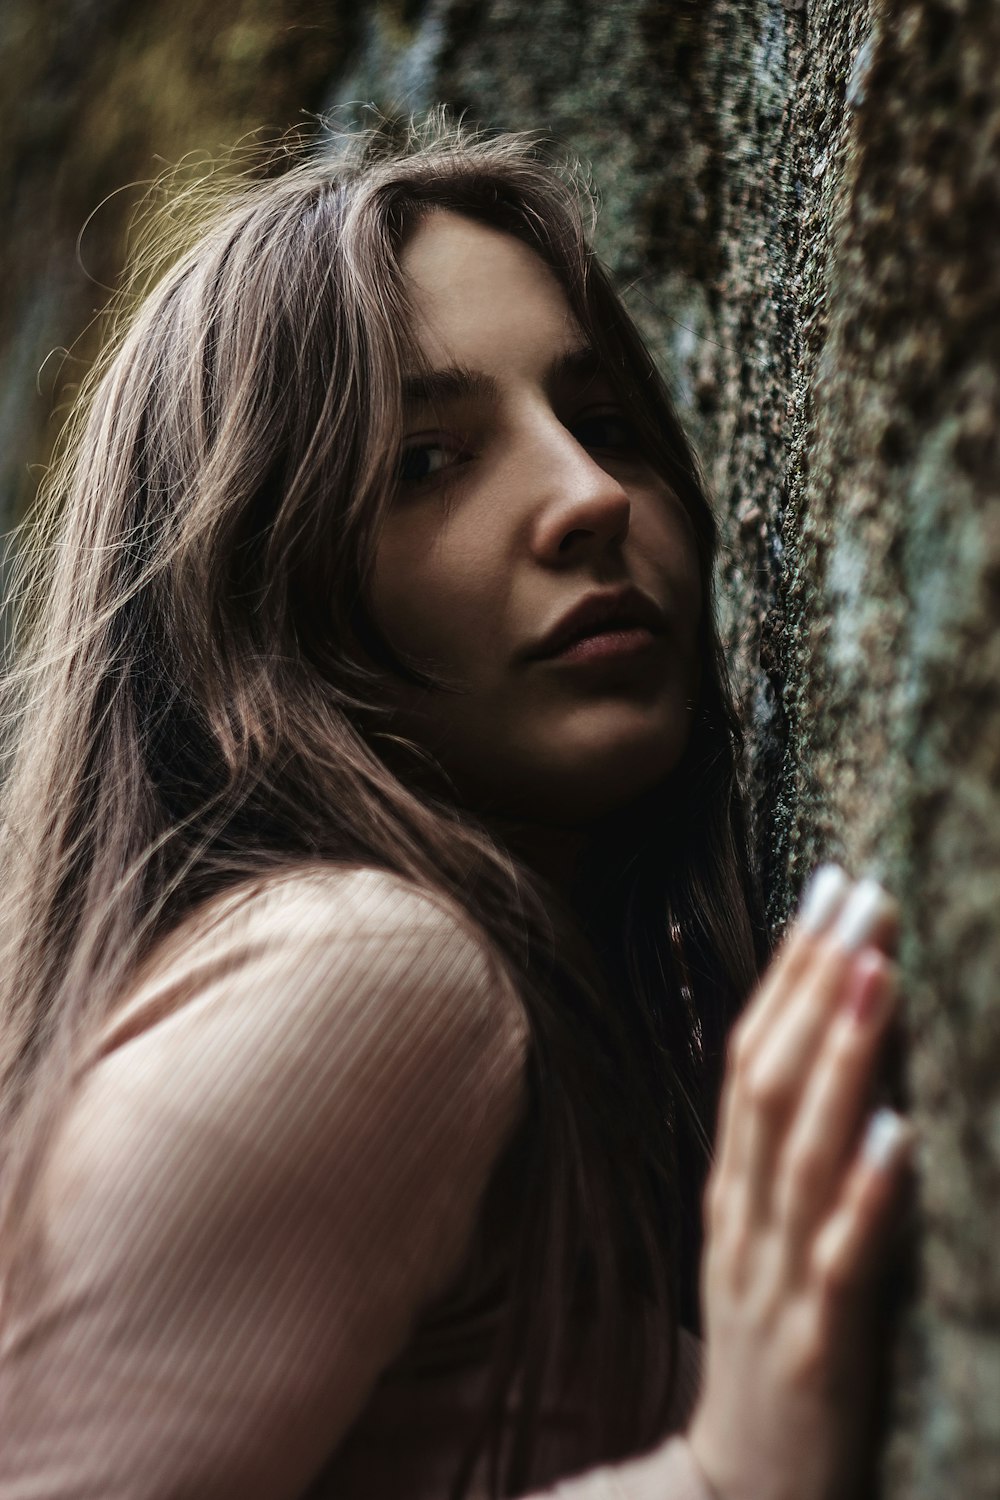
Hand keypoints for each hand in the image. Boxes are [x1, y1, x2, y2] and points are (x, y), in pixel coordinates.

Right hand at [687, 866, 913, 1499]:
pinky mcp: (817, 1349)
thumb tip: (829, 1054)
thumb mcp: (762, 1243)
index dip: (788, 969)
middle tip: (864, 895)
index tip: (830, 887)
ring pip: (800, 1152)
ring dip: (842, 1058)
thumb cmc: (765, 1350)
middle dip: (816, 983)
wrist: (736, 1493)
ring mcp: (774, 1280)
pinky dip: (868, 1193)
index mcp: (733, 1189)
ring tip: (878, 972)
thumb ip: (786, 1159)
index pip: (751, 1055)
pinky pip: (842, 1262)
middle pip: (770, 1081)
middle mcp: (745, 1218)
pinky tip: (903, 1132)